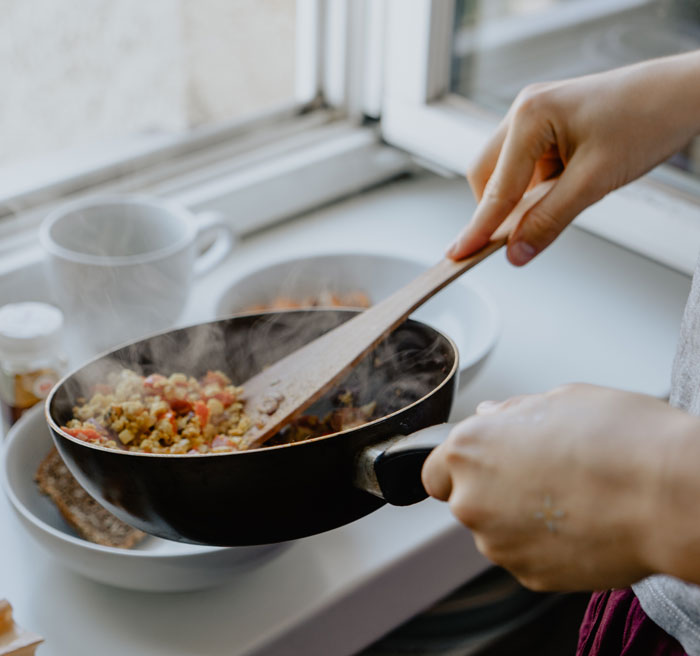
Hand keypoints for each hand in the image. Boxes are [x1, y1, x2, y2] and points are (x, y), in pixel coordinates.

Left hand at [421, 384, 697, 590]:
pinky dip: (544, 545)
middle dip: (494, 490)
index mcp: (469, 449)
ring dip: (519, 519)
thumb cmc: (619, 438)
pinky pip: (526, 556)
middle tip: (542, 475)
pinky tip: (581, 523)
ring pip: (496, 531)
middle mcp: (472, 500)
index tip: (484, 465)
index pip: (435, 471)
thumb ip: (512, 412)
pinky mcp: (530, 575)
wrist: (667, 494)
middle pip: (467, 500)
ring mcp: (499, 543)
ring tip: (570, 497)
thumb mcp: (559, 399)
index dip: (460, 468)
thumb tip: (492, 415)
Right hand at [448, 51, 699, 265]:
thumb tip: (517, 251)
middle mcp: (525, 111)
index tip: (458, 254)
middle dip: (497, 209)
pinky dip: (537, 187)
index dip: (478, 227)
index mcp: (530, 116)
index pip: (496, 188)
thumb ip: (550, 220)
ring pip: (505, 172)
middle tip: (511, 240)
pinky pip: (526, 166)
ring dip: (521, 198)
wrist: (686, 94)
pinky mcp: (548, 126)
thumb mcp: (595, 181)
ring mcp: (535, 116)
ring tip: (562, 202)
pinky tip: (566, 188)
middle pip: (486, 175)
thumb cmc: (648, 119)